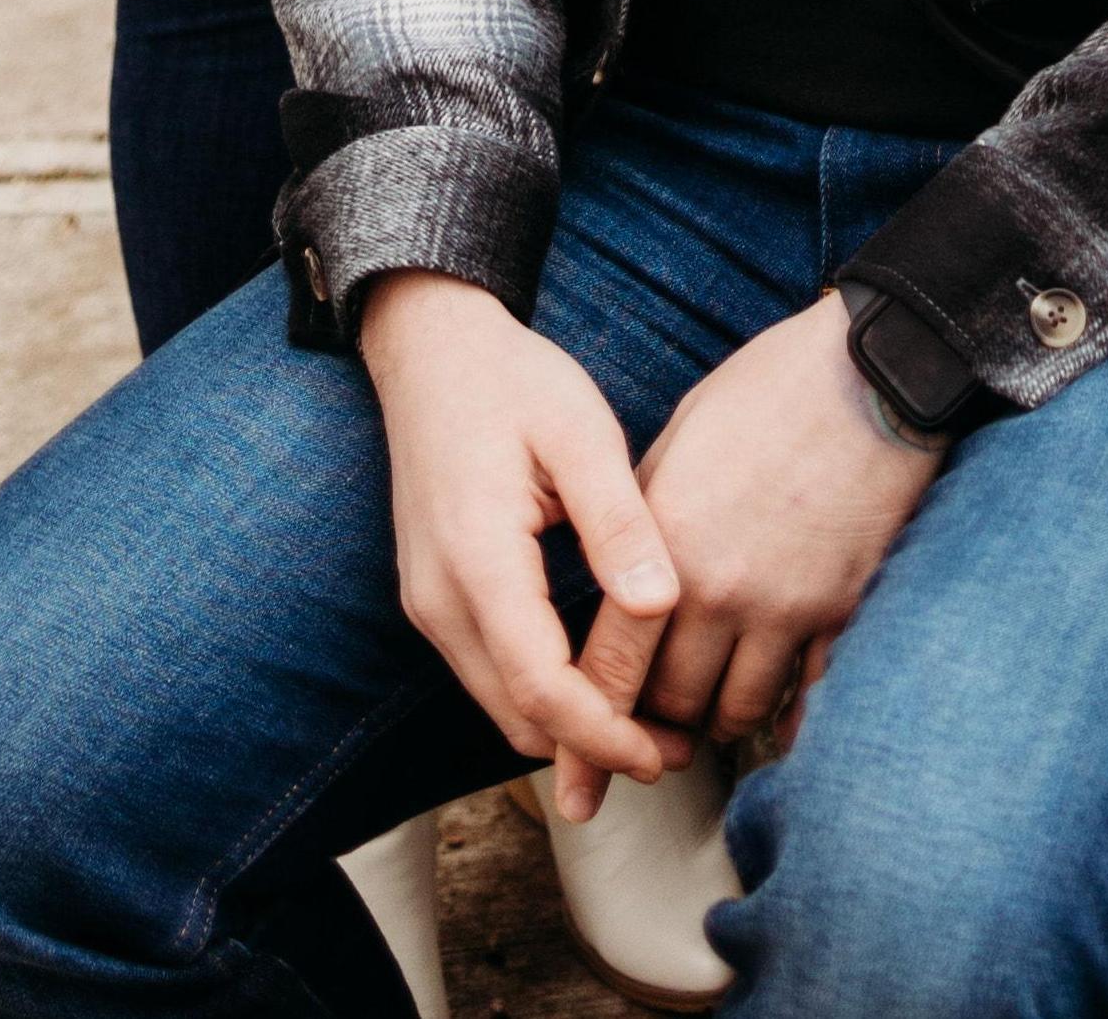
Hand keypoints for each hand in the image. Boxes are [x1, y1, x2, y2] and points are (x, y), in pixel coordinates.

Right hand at [358, 273, 687, 820]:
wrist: (432, 352)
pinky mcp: (436, 596)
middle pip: (517, 714)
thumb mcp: (580, 434)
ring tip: (651, 718)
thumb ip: (617, 522)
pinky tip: (601, 675)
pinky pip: (490, 670)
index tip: (665, 755)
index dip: (605, 735)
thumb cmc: (513, 382)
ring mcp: (430, 602)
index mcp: (478, 560)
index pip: (541, 688)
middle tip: (677, 746)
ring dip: (569, 724)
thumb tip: (660, 605)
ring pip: (500, 702)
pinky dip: (543, 692)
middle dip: (594, 745)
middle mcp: (440, 599)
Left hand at [568, 298, 943, 751]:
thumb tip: (623, 575)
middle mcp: (720, 589)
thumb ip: (643, 517)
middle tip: (653, 717)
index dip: (587, 729)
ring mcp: (786, 606)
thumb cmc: (769, 387)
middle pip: (671, 704)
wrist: (874, 368)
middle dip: (656, 719)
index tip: (580, 773)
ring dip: (718, 716)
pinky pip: (807, 694)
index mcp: (666, 542)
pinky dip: (788, 710)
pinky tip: (778, 708)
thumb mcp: (680, 437)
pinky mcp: (842, 608)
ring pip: (737, 712)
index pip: (611, 668)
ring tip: (712, 703)